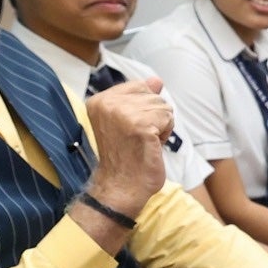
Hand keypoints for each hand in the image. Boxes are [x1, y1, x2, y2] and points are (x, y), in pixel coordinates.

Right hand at [84, 79, 173, 217]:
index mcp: (99, 100)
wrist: (120, 187)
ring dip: (161, 126)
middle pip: (152, 94)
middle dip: (154, 116)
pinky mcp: (139, 125)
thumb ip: (140, 98)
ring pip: (163, 105)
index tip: (131, 129)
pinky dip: (165, 133)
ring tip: (144, 143)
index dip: (144, 108)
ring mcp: (122, 113)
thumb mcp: (129, 122)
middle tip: (139, 138)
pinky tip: (151, 146)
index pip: (139, 86)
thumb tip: (156, 80)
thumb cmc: (126, 157)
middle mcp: (107, 103)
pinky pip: (167, 117)